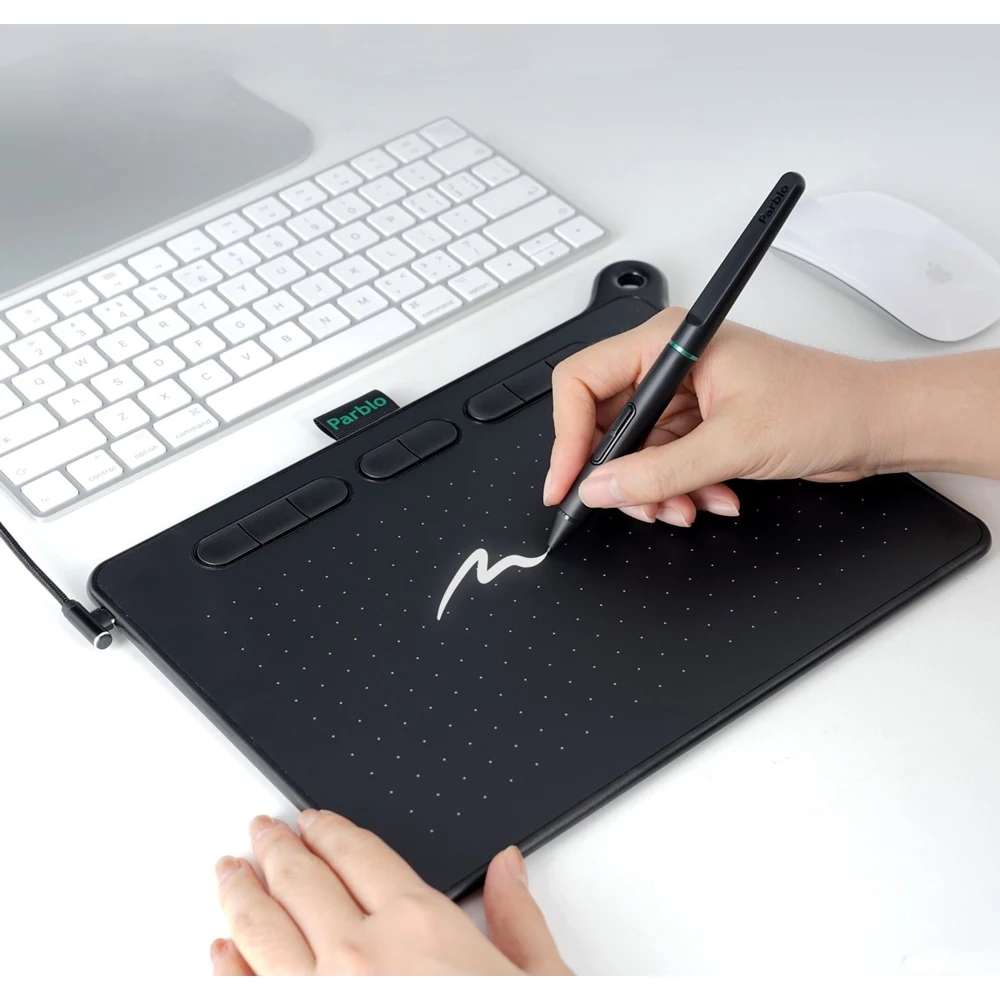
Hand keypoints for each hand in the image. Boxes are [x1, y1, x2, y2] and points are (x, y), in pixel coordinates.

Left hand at [210, 810, 571, 975]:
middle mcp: (360, 954)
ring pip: (261, 928)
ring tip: (228, 873)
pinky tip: (220, 949)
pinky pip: (246, 990)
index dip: (328, 830)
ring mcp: (318, 998)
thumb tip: (507, 868)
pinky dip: (226, 965)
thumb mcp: (540, 982)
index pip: (358, 854)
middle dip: (274, 849)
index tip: (311, 821)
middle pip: (300, 880)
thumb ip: (517, 919)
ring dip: (240, 893)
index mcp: (420, 924)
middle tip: (258, 831)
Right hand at [544, 307, 897, 523]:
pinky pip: (663, 464)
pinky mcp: (701, 425)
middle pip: (606, 423)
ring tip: (690, 506)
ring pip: (635, 452)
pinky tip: (715, 497)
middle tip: (635, 506)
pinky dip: (681, 489)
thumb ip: (659, 472)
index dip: (568, 435)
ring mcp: (686, 397)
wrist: (878, 425)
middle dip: (621, 474)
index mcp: (671, 342)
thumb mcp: (733, 445)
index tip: (568, 482)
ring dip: (657, 490)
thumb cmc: (826, 404)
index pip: (584, 381)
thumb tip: (601, 488)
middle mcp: (672, 365)